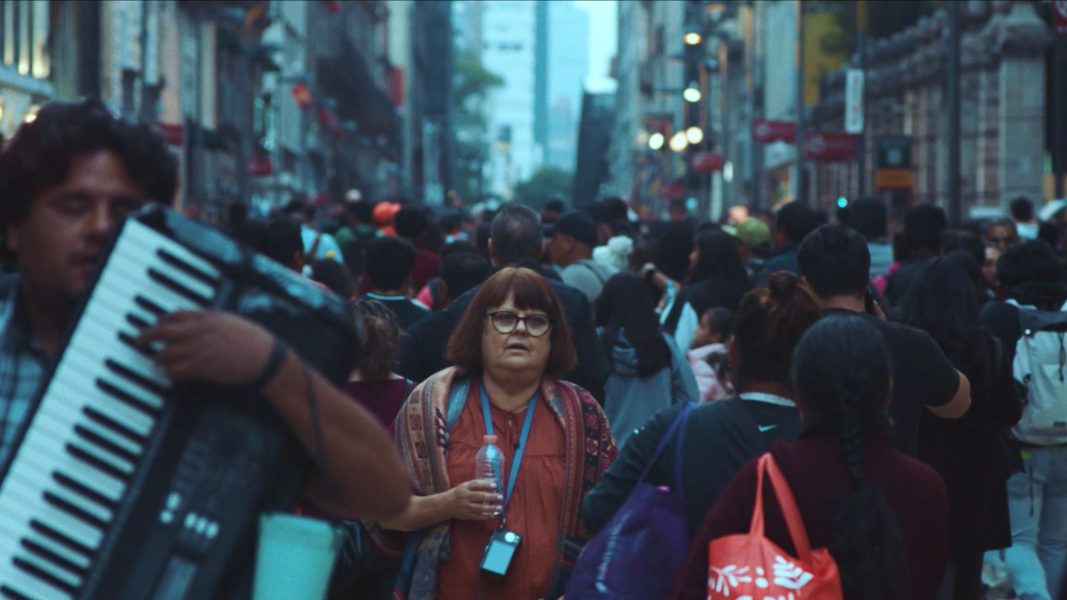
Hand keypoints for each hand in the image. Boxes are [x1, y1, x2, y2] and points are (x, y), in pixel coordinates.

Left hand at [138, 311, 277, 384]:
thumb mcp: (230, 320)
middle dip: (145, 337)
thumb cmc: (253, 339)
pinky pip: (175, 372)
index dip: (160, 321)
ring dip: (159, 359)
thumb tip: (195, 320)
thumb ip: (210, 319)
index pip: (172, 316)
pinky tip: (171, 375)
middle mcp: (197, 332)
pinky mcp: (201, 368)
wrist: (265, 357)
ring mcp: (198, 350)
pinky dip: (170, 374)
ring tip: (158, 362)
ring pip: (164, 354)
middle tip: (139, 342)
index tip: (156, 325)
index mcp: (206, 318)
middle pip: (161, 332)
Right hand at [448, 479, 502, 520]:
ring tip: (499, 508)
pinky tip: (492, 515)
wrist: (446, 504)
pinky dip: (485, 516)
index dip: (486, 485)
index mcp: (465, 488)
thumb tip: (492, 482)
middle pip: (480, 496)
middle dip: (491, 497)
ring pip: (480, 508)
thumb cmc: (459, 493)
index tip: (495, 486)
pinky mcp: (466, 515)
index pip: (476, 485)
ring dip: (491, 508)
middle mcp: (465, 497)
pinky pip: (477, 516)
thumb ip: (477, 484)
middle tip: (500, 497)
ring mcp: (465, 507)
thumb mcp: (465, 485)